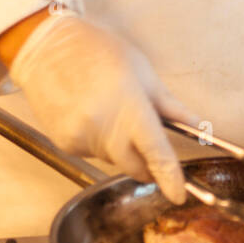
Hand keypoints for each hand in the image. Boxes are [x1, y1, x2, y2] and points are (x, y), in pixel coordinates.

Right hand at [9, 12, 194, 202]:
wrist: (46, 47)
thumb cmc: (96, 50)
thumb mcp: (141, 70)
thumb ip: (169, 105)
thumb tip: (197, 125)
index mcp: (129, 106)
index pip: (156, 152)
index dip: (170, 177)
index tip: (179, 194)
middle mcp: (103, 127)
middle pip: (135, 166)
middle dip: (147, 163)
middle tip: (147, 141)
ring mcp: (81, 138)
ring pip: (113, 160)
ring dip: (120, 147)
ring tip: (110, 110)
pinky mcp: (64, 144)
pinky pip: (92, 154)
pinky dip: (99, 142)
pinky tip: (90, 114)